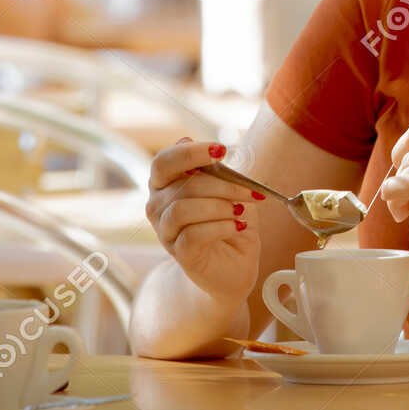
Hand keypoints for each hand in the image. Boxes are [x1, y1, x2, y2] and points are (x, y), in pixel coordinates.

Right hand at [146, 138, 262, 302]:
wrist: (235, 265)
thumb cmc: (229, 222)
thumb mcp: (229, 190)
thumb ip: (215, 170)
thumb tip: (196, 144)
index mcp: (167, 184)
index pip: (165, 161)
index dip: (190, 153)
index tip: (221, 151)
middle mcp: (158, 205)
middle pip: (182, 185)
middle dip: (222, 185)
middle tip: (250, 192)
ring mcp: (165, 231)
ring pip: (182, 209)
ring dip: (220, 207)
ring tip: (240, 212)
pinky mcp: (178, 253)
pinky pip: (192, 235)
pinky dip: (221, 227)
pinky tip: (238, 227)